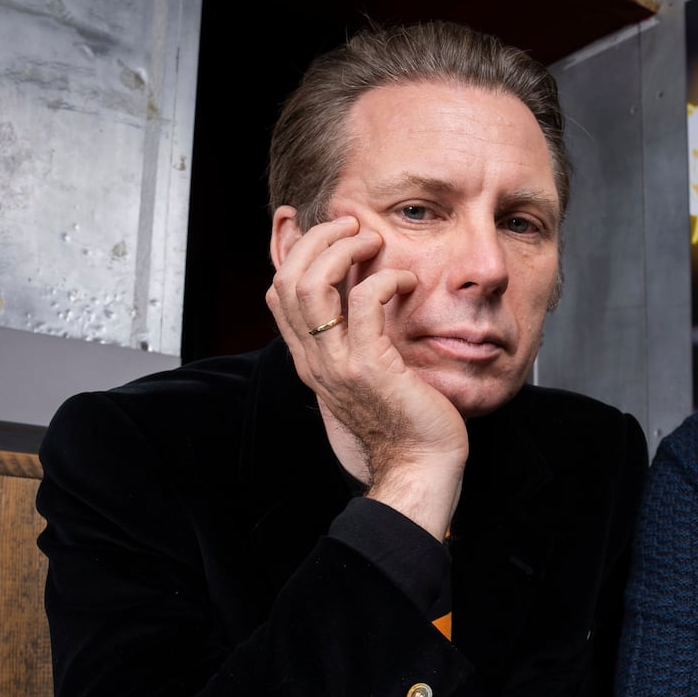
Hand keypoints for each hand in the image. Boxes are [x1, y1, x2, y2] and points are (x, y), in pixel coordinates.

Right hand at [268, 213, 466, 540]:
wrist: (419, 468)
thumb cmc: (405, 423)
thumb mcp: (368, 375)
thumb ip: (356, 340)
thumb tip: (362, 296)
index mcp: (310, 361)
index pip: (278, 292)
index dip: (294, 251)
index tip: (326, 230)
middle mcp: (315, 362)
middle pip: (287, 280)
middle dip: (318, 240)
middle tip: (354, 227)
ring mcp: (337, 365)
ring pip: (313, 285)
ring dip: (344, 249)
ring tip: (373, 241)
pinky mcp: (370, 368)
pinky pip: (365, 302)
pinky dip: (385, 279)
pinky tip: (406, 282)